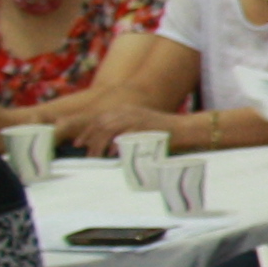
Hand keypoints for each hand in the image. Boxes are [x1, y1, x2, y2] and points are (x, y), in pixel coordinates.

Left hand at [64, 100, 179, 153]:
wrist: (186, 128)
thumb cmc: (167, 132)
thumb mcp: (142, 126)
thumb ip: (127, 131)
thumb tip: (111, 145)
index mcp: (127, 110)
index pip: (100, 119)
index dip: (88, 131)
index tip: (80, 143)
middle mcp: (128, 111)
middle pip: (100, 123)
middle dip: (89, 138)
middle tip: (85, 152)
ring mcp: (135, 118)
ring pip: (107, 129)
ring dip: (98, 144)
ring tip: (95, 156)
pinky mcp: (142, 126)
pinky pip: (122, 135)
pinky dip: (114, 144)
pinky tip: (110, 153)